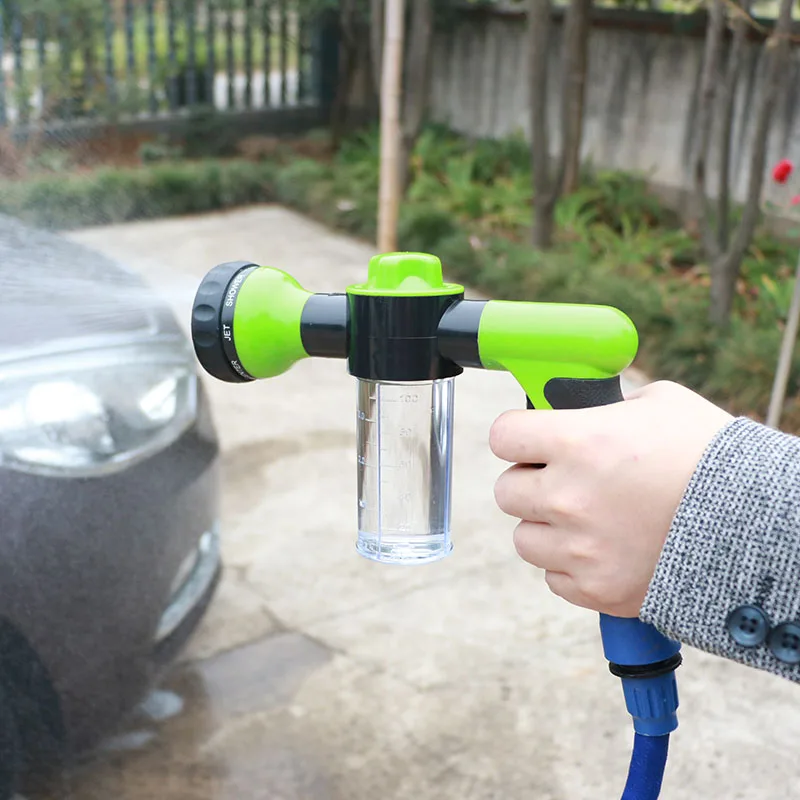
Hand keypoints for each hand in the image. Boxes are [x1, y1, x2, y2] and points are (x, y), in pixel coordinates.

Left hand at [490, 381, 732, 617]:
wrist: (760, 525)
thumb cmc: (712, 456)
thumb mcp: (659, 404)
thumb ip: (605, 406)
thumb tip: (575, 408)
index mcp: (577, 441)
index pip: (503, 435)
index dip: (516, 434)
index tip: (528, 438)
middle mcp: (567, 496)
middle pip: (507, 491)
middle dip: (530, 482)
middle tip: (561, 479)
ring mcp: (579, 548)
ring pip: (525, 539)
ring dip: (547, 527)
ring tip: (586, 518)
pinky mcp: (596, 589)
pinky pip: (554, 578)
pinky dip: (570, 565)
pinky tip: (602, 549)